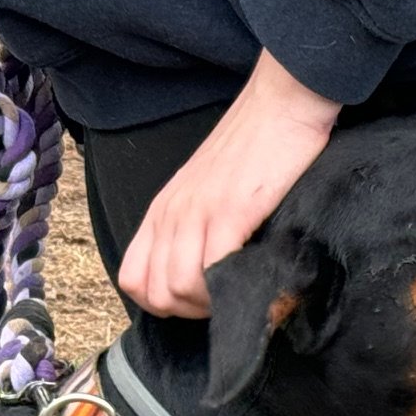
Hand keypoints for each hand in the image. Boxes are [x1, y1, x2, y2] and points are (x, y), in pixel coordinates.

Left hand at [120, 52, 338, 318]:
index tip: (198, 298)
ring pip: (177, 289)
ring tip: (237, 291)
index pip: (133, 280)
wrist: (282, 104)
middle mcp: (171, 214)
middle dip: (188, 311)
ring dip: (209, 305)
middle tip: (223, 300)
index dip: (162, 302)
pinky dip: (229, 288)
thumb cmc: (254, 149)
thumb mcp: (206, 191)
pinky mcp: (230, 211)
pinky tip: (251, 277)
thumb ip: (194, 227)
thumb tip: (202, 275)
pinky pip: (212, 271)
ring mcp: (198, 213)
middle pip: (154, 294)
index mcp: (161, 210)